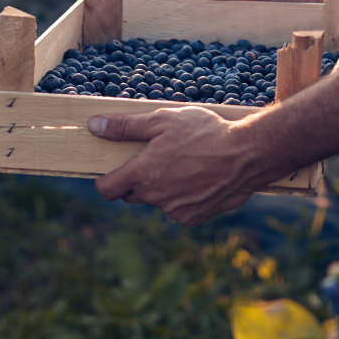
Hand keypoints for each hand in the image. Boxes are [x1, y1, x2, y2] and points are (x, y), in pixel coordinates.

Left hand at [89, 105, 258, 223]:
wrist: (246, 155)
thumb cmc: (204, 132)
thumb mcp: (163, 120)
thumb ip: (125, 126)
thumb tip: (93, 126)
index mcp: (142, 174)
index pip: (107, 189)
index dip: (106, 180)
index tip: (113, 170)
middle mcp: (155, 197)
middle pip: (132, 194)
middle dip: (138, 179)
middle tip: (157, 157)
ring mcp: (174, 210)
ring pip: (157, 200)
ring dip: (163, 187)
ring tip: (185, 163)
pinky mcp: (193, 218)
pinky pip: (178, 209)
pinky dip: (182, 196)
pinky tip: (199, 177)